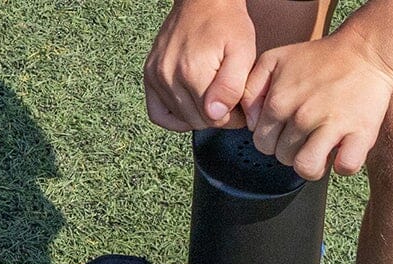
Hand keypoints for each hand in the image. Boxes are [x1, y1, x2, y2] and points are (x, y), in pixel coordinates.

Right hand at [144, 0, 261, 130]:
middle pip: (198, 121)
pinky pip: (157, 113)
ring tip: (211, 93)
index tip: (238, 102)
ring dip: (199, 113)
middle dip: (216, 115)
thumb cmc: (227, 24)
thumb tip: (214, 114)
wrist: (204, 1)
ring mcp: (156, 75)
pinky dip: (174, 116)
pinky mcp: (150, 74)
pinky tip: (189, 105)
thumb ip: (231, 87)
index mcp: (192, 73)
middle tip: (226, 97)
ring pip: (182, 118)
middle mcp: (169, 76)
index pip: (215, 120)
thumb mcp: (242, 53)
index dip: (232, 116)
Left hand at [241, 34, 392, 175]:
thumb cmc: (319, 59)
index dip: (273, 142)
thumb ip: (252, 88)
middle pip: (284, 158)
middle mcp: (302, 115)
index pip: (263, 144)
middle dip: (292, 152)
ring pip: (308, 169)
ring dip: (313, 164)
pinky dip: (343, 165)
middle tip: (306, 137)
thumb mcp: (274, 60)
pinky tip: (343, 150)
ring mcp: (331, 126)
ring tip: (320, 150)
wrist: (362, 52)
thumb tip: (251, 122)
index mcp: (279, 101)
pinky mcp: (359, 135)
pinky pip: (344, 167)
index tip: (287, 132)